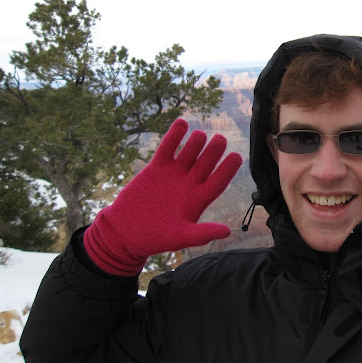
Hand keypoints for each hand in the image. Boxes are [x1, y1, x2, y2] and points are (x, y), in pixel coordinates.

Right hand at [84, 119, 242, 275]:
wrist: (125, 232)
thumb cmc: (154, 239)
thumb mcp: (180, 238)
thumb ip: (202, 234)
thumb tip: (227, 232)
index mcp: (198, 200)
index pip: (218, 181)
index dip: (227, 170)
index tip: (237, 157)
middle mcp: (189, 184)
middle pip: (205, 164)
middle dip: (213, 151)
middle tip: (221, 139)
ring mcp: (174, 174)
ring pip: (188, 153)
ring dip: (195, 143)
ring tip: (200, 135)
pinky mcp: (156, 168)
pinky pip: (168, 149)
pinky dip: (174, 136)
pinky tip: (182, 123)